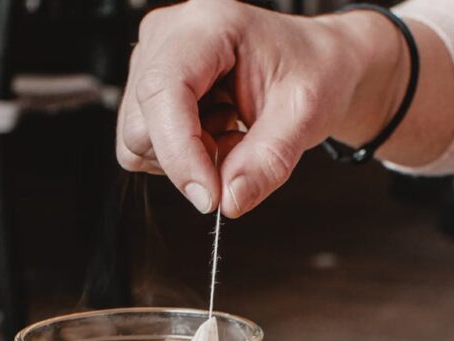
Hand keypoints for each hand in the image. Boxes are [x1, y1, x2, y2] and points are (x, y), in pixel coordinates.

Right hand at [116, 0, 407, 216]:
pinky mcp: (149, 89)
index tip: (210, 198)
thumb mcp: (306, 116)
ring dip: (189, 158)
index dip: (180, 153)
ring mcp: (152, 61)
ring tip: (234, 134)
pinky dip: (184, 157)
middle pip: (143, 124)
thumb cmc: (311, 72)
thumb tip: (230, 202)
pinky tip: (217, 134)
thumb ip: (269, 161)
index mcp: (208, 25)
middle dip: (191, 159)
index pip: (165, 90)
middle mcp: (168, 36)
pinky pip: (145, 146)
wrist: (313, 63)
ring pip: (139, 141)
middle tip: (241, 148)